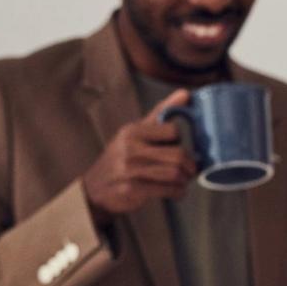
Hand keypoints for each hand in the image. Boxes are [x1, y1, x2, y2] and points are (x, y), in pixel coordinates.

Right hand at [82, 88, 197, 222]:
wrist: (95, 188)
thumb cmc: (121, 158)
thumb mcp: (135, 132)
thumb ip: (160, 113)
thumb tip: (186, 93)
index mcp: (133, 132)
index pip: (172, 131)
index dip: (181, 141)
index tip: (181, 149)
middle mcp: (131, 149)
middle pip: (178, 155)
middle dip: (190, 165)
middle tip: (191, 170)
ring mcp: (131, 170)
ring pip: (175, 173)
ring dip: (185, 180)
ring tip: (184, 181)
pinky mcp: (134, 190)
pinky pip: (167, 190)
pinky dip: (178, 192)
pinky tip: (177, 191)